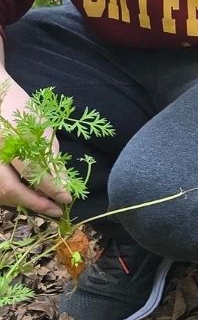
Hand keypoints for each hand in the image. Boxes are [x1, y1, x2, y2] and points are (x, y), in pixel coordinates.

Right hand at [0, 78, 69, 217]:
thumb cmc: (22, 107)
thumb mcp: (43, 128)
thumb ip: (51, 157)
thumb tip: (63, 184)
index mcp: (11, 139)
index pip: (32, 172)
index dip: (51, 188)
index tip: (67, 198)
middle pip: (10, 188)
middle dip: (35, 203)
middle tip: (56, 211)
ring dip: (21, 202)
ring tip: (42, 205)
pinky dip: (9, 196)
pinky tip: (25, 196)